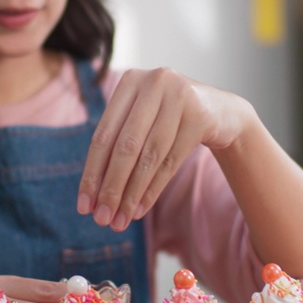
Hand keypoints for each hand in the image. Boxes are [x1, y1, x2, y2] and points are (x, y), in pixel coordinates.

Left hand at [78, 68, 252, 231]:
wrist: (219, 111)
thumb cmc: (167, 120)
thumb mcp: (141, 121)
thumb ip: (116, 148)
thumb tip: (91, 198)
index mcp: (130, 81)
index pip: (103, 136)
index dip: (91, 173)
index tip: (83, 206)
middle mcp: (154, 82)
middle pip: (125, 147)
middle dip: (111, 187)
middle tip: (102, 219)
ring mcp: (180, 96)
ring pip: (149, 156)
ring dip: (132, 194)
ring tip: (121, 220)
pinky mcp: (200, 115)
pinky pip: (171, 161)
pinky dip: (153, 189)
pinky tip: (140, 209)